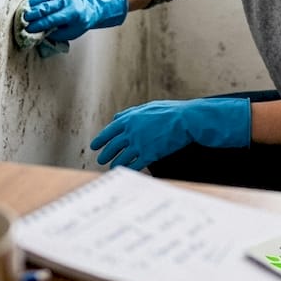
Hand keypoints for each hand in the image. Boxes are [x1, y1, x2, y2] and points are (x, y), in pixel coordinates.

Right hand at [23, 0, 126, 41]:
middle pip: (47, 6)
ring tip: (23, 8)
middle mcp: (67, 1)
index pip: (52, 19)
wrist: (86, 9)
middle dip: (34, 12)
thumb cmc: (76, 24)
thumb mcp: (69, 33)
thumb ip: (54, 33)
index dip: (39, 24)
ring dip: (32, 1)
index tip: (28, 29)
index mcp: (71, 14)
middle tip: (23, 18)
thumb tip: (38, 32)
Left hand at [90, 98, 250, 169]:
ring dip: (114, 164)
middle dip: (105, 154)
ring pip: (120, 158)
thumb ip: (130, 113)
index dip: (100, 140)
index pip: (108, 131)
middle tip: (101, 159)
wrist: (185, 120)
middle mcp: (131, 131)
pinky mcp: (149, 154)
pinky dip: (128, 170)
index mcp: (129, 119)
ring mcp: (139, 144)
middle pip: (112, 146)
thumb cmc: (169, 112)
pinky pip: (134, 165)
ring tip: (111, 167)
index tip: (94, 146)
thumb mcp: (147, 107)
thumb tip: (116, 118)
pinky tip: (125, 173)